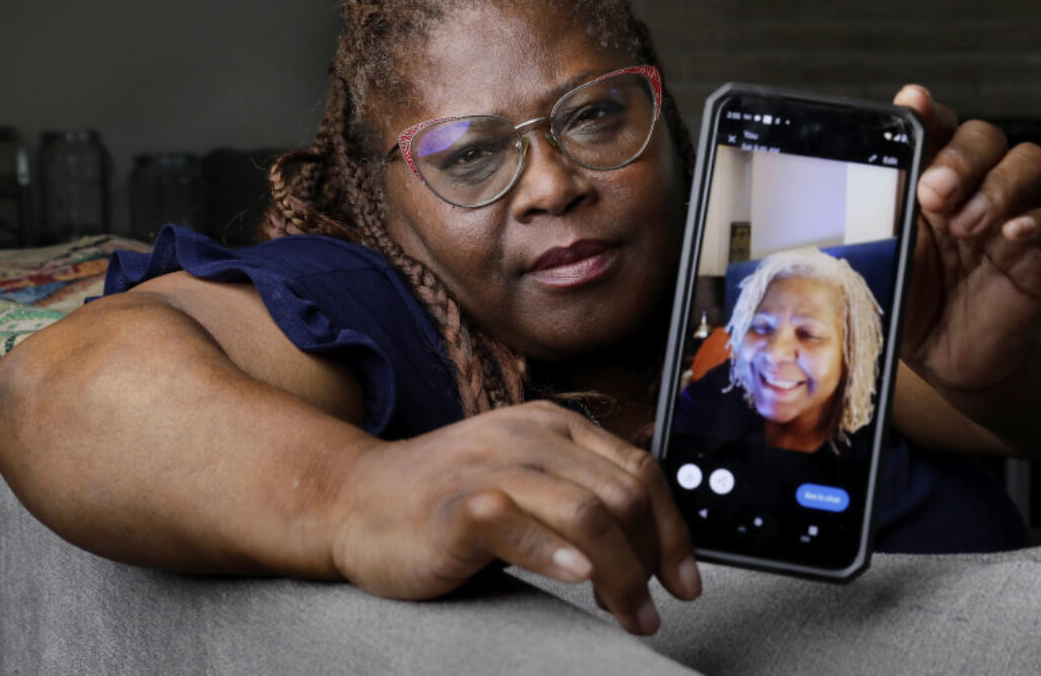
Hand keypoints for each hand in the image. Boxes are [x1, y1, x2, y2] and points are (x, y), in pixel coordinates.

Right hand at [326, 401, 700, 634]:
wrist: (355, 499)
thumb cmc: (447, 501)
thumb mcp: (527, 481)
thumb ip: (581, 494)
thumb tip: (654, 544)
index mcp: (555, 426)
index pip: (641, 472)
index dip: (673, 532)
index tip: (685, 582)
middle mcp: (529, 436)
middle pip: (623, 496)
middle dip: (651, 562)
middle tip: (650, 612)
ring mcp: (490, 465)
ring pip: (586, 511)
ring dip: (620, 573)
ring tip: (627, 613)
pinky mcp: (456, 503)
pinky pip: (516, 522)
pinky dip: (554, 553)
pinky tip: (576, 581)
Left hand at [894, 85, 1040, 394]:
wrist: (950, 359)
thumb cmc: (909, 303)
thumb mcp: (878, 266)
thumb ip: (869, 230)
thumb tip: (838, 203)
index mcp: (928, 182)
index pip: (936, 129)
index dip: (929, 112)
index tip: (916, 103)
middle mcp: (973, 188)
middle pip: (984, 136)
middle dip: (960, 157)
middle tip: (934, 193)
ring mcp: (1012, 214)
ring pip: (1029, 161)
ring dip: (997, 185)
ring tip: (966, 226)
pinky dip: (1035, 219)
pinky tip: (1010, 236)